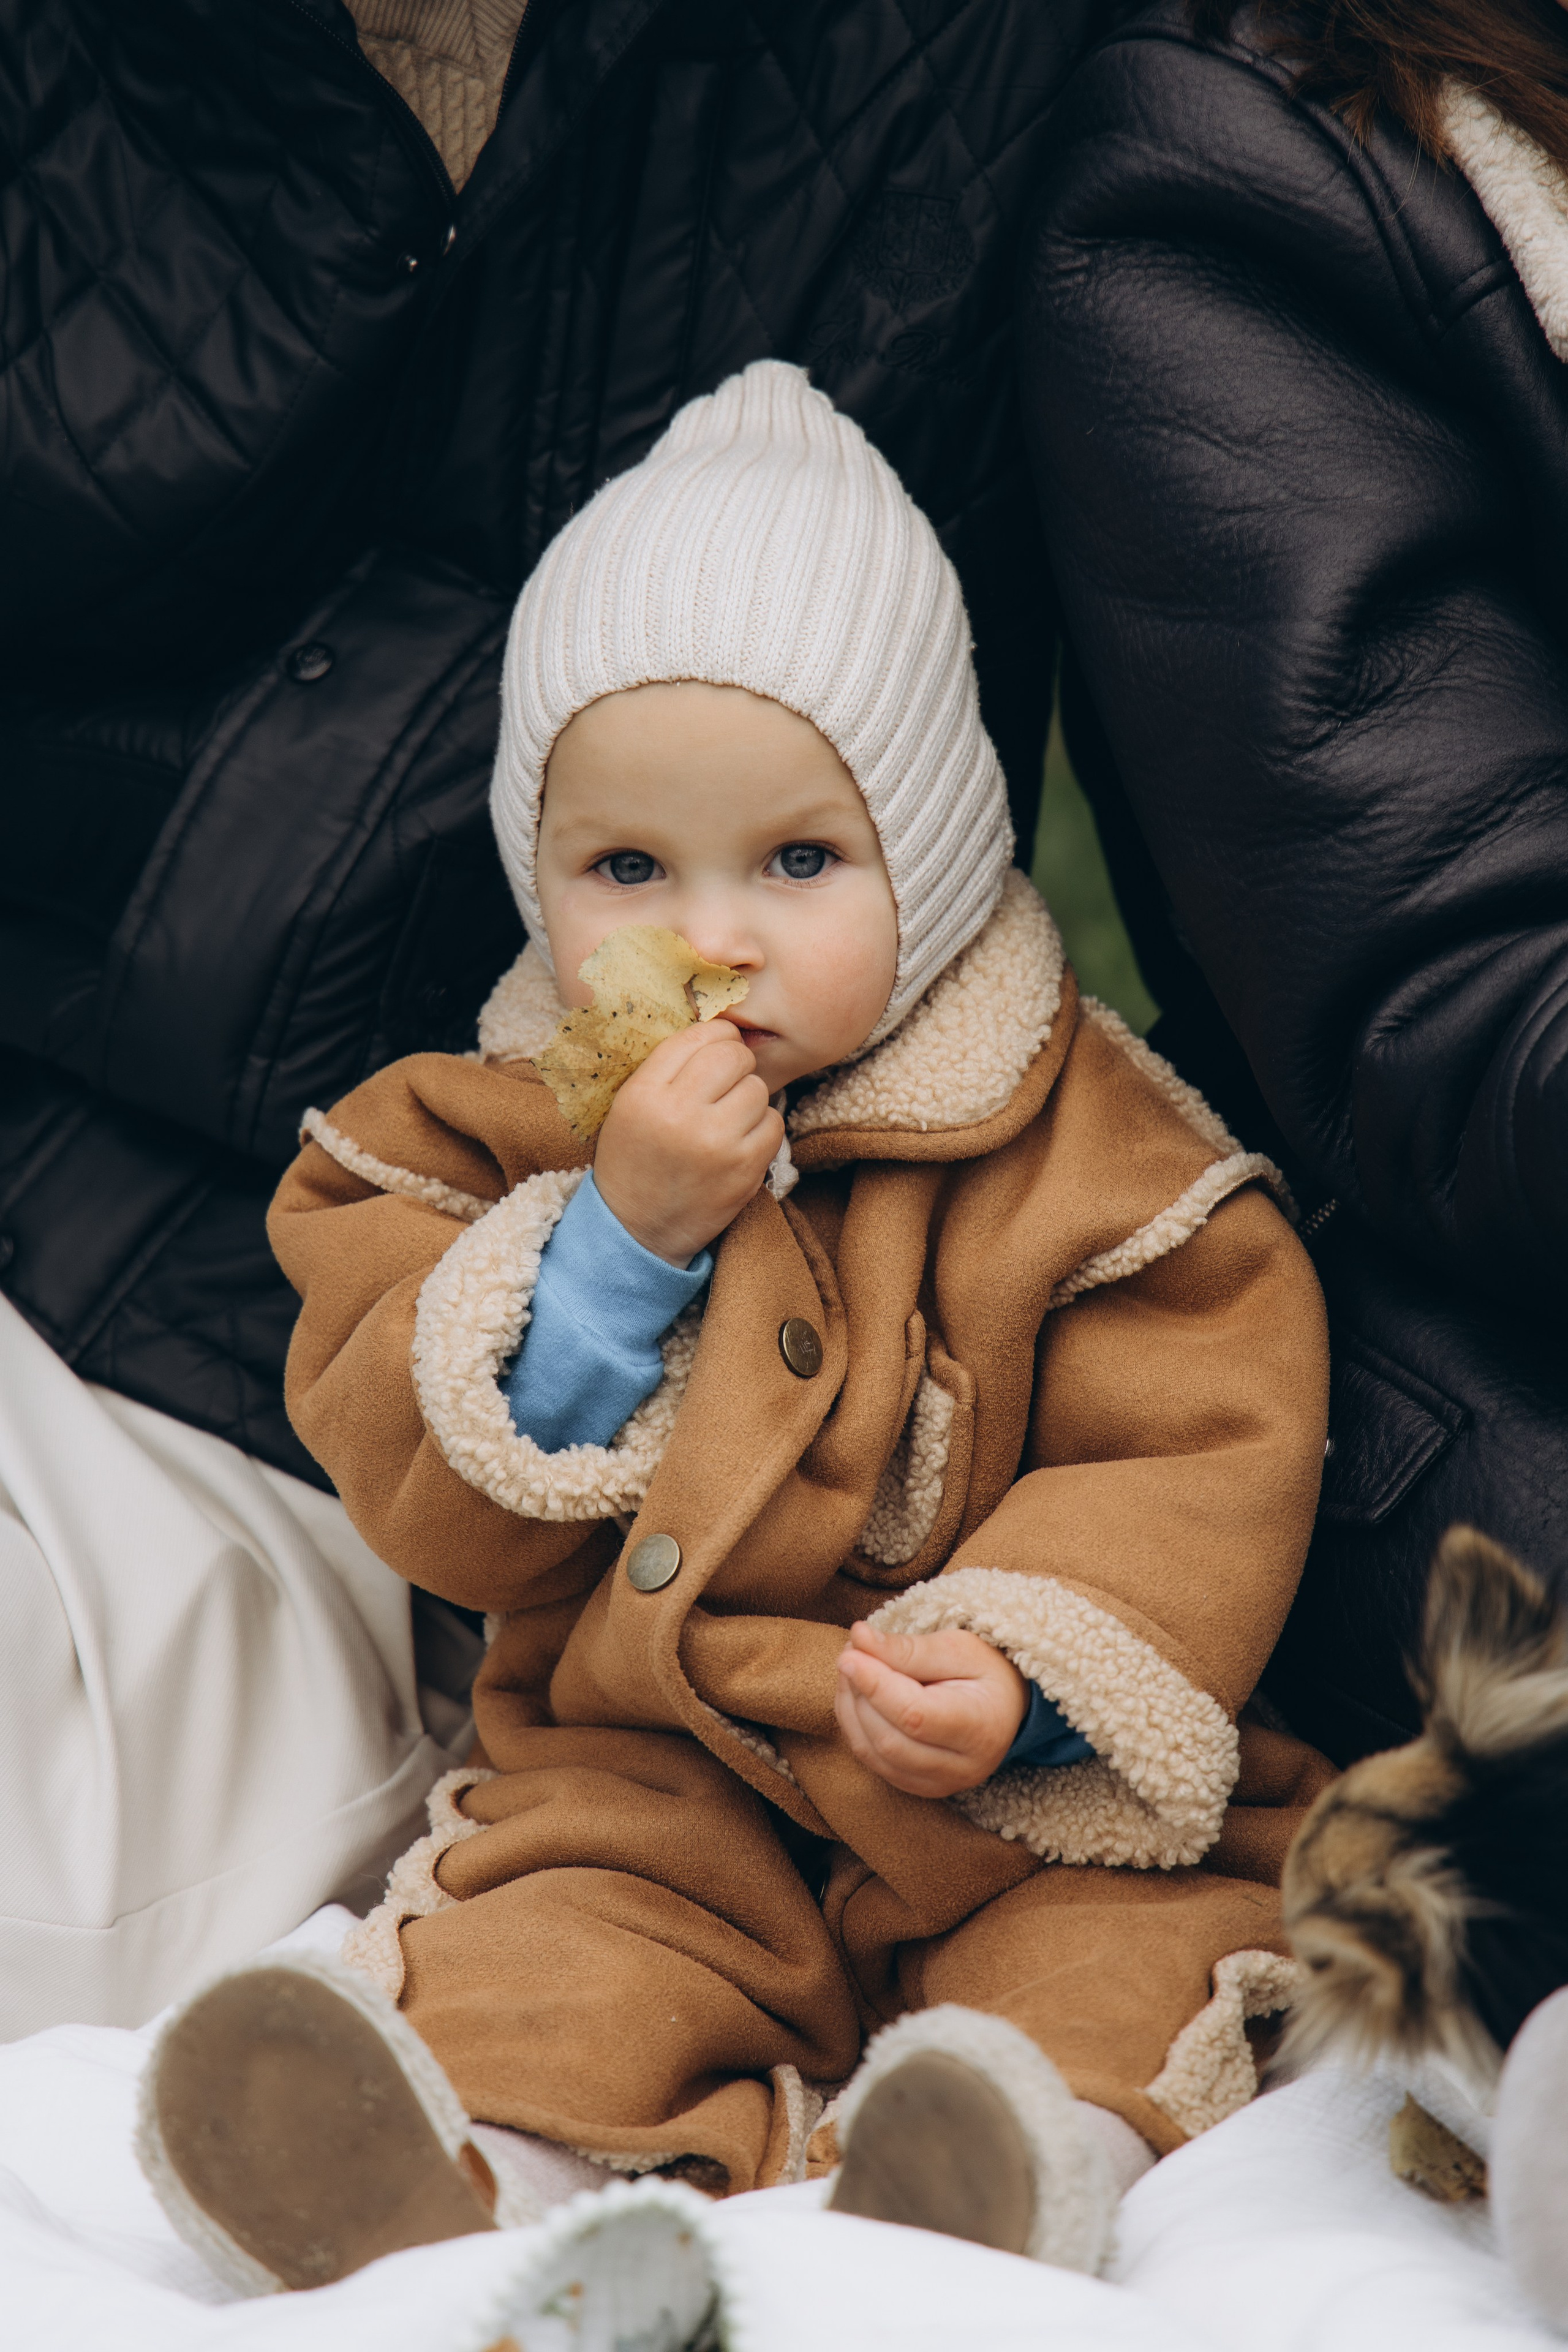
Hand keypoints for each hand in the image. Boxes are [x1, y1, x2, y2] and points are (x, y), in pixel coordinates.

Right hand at [593, 1019, 783, 1264]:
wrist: (637, 1230)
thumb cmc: (635, 1159)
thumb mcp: (630, 1105)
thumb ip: (669, 1067)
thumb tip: (722, 1030)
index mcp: (645, 1093)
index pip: (698, 1037)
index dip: (716, 1037)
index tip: (716, 1051)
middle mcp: (679, 1114)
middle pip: (734, 1057)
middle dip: (736, 1065)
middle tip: (725, 1084)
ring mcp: (716, 1143)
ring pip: (758, 1088)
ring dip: (749, 1099)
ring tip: (728, 1119)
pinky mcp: (744, 1169)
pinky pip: (774, 1123)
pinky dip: (762, 1128)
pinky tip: (739, 1141)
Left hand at [834, 1620, 1029, 1798]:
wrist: (1005, 1708)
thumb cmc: (985, 1671)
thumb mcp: (957, 1648)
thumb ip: (908, 1649)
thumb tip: (858, 1639)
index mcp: (980, 1729)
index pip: (915, 1715)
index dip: (875, 1685)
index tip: (849, 1652)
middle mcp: (962, 1769)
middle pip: (889, 1738)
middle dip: (860, 1692)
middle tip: (853, 1650)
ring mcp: (939, 1785)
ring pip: (872, 1752)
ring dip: (851, 1707)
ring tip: (854, 1667)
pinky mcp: (917, 1787)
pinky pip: (870, 1761)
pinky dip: (855, 1724)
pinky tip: (858, 1693)